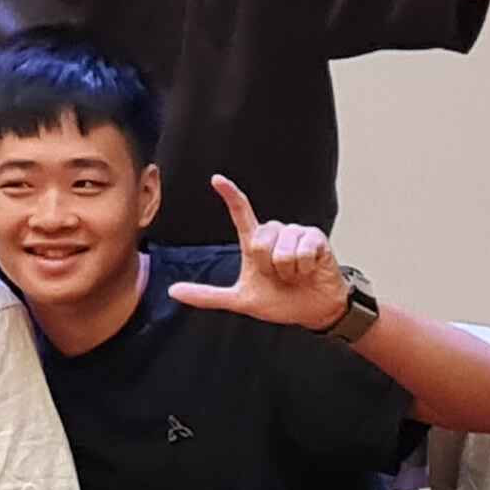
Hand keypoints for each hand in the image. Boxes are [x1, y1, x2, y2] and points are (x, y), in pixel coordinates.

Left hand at [165, 175, 349, 331]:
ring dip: (287, 271)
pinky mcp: (316, 237)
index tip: (216, 179)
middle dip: (268, 267)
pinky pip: (302, 252)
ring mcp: (296, 232)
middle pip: (259, 242)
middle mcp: (274, 231)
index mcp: (255, 241)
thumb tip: (173, 291)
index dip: (230, 194)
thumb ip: (208, 295)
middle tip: (279, 276)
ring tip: (295, 274)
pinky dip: (303, 269)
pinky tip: (309, 271)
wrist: (313, 310)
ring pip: (281, 250)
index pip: (240, 213)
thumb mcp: (241, 300)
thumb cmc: (279, 300)